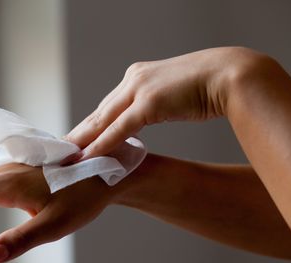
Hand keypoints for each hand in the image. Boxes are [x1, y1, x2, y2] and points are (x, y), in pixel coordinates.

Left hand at [65, 47, 257, 159]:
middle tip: (60, 152)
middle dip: (79, 134)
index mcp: (137, 76)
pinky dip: (101, 145)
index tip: (76, 140)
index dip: (90, 125)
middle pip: (99, 113)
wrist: (230, 76)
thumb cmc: (207, 87)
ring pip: (103, 121)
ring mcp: (139, 90)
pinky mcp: (149, 103)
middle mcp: (132, 79)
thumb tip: (145, 120)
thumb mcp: (171, 95)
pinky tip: (87, 157)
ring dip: (83, 141)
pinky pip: (119, 129)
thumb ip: (153, 104)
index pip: (108, 106)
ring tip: (66, 158)